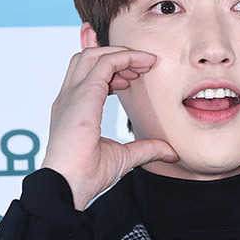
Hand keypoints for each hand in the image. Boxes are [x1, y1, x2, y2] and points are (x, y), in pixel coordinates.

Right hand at [41, 46, 177, 209]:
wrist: (68, 186)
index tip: (134, 78)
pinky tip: (141, 66)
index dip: (112, 70)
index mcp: (73, 109)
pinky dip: (123, 59)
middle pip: (87, 58)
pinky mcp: (82, 96)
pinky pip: (103, 64)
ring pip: (93, 55)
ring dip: (121, 54)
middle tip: (144, 65)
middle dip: (117, 55)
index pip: (87, 75)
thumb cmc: (86, 175)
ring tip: (145, 63)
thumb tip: (170, 152)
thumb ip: (147, 149)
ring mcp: (72, 95)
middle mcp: (69, 98)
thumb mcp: (124, 157)